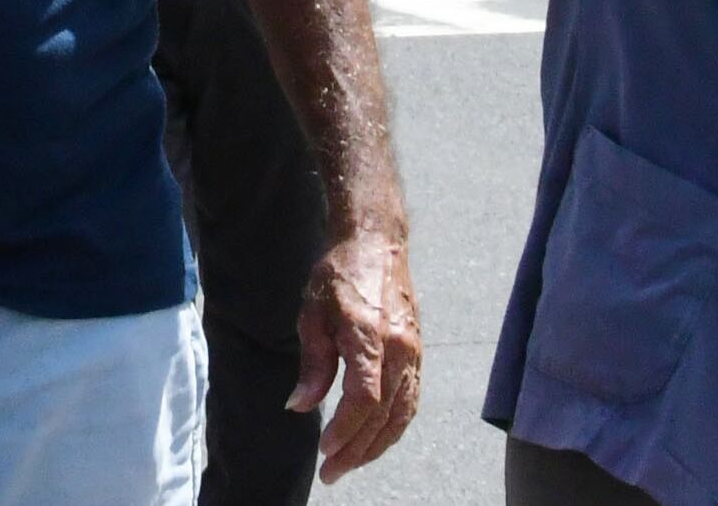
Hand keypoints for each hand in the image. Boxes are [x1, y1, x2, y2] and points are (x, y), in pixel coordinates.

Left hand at [289, 224, 422, 477]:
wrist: (376, 245)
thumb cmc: (338, 275)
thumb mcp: (312, 314)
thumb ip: (312, 365)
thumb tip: (300, 406)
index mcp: (370, 335)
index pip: (364, 398)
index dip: (345, 430)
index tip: (325, 449)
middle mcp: (399, 348)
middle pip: (384, 414)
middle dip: (357, 449)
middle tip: (331, 472)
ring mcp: (414, 353)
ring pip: (402, 414)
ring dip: (377, 445)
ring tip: (350, 464)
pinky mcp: (418, 354)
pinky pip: (410, 401)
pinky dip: (394, 427)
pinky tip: (375, 441)